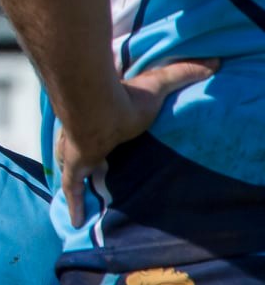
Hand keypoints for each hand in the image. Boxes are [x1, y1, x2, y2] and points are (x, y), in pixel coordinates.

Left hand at [56, 58, 215, 225]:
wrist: (97, 106)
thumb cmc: (126, 97)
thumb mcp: (158, 85)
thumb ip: (181, 72)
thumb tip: (211, 63)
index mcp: (104, 119)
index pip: (102, 128)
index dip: (103, 134)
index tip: (108, 137)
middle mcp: (86, 135)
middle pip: (83, 148)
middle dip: (85, 155)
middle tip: (91, 166)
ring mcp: (76, 151)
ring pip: (71, 167)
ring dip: (75, 177)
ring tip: (81, 193)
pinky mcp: (73, 166)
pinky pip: (72, 189)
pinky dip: (74, 204)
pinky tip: (76, 221)